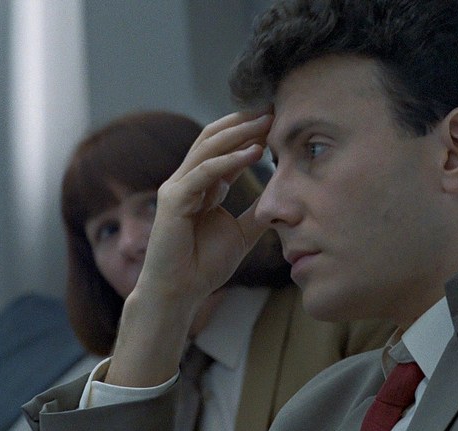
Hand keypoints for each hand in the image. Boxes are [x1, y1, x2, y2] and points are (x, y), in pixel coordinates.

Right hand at [107, 111, 273, 386]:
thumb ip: (257, 213)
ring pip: (208, 148)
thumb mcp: (242, 233)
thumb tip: (283, 200)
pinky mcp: (173, 201)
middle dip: (244, 123)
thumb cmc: (204, 265)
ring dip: (239, 133)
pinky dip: (229, 161)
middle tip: (273, 110)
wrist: (180, 293)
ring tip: (266, 122)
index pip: (224, 147)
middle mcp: (187, 180)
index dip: (249, 132)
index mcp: (202, 185)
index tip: (277, 120)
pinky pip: (204, 173)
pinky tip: (253, 152)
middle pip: (214, 138)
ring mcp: (177, 188)